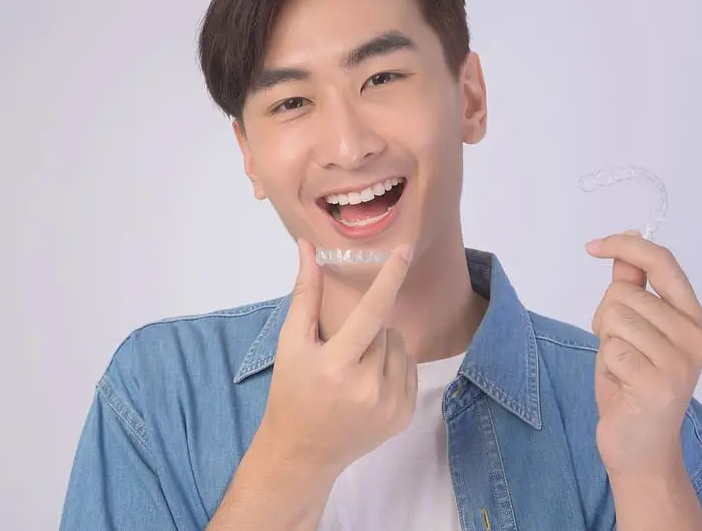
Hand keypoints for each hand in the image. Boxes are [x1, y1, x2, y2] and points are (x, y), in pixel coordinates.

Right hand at [255, 238, 417, 479]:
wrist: (302, 452)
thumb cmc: (291, 392)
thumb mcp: (291, 343)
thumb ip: (305, 294)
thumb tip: (308, 247)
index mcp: (336, 365)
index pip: (371, 311)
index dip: (389, 277)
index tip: (406, 250)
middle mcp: (368, 386)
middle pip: (384, 329)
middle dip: (366, 332)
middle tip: (341, 354)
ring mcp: (390, 404)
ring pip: (400, 347)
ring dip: (382, 348)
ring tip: (354, 370)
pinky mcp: (404, 416)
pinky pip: (410, 369)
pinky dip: (393, 368)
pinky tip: (368, 385)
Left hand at [585, 231, 701, 479]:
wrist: (640, 446)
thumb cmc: (632, 385)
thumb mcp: (630, 331)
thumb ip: (631, 290)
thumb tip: (622, 250)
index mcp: (692, 317)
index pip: (662, 262)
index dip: (626, 246)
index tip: (593, 246)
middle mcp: (694, 335)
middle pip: (623, 293)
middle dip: (606, 317)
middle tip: (620, 350)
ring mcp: (680, 360)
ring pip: (615, 317)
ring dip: (606, 341)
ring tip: (623, 367)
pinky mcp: (660, 384)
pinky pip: (611, 349)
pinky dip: (607, 364)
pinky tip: (623, 385)